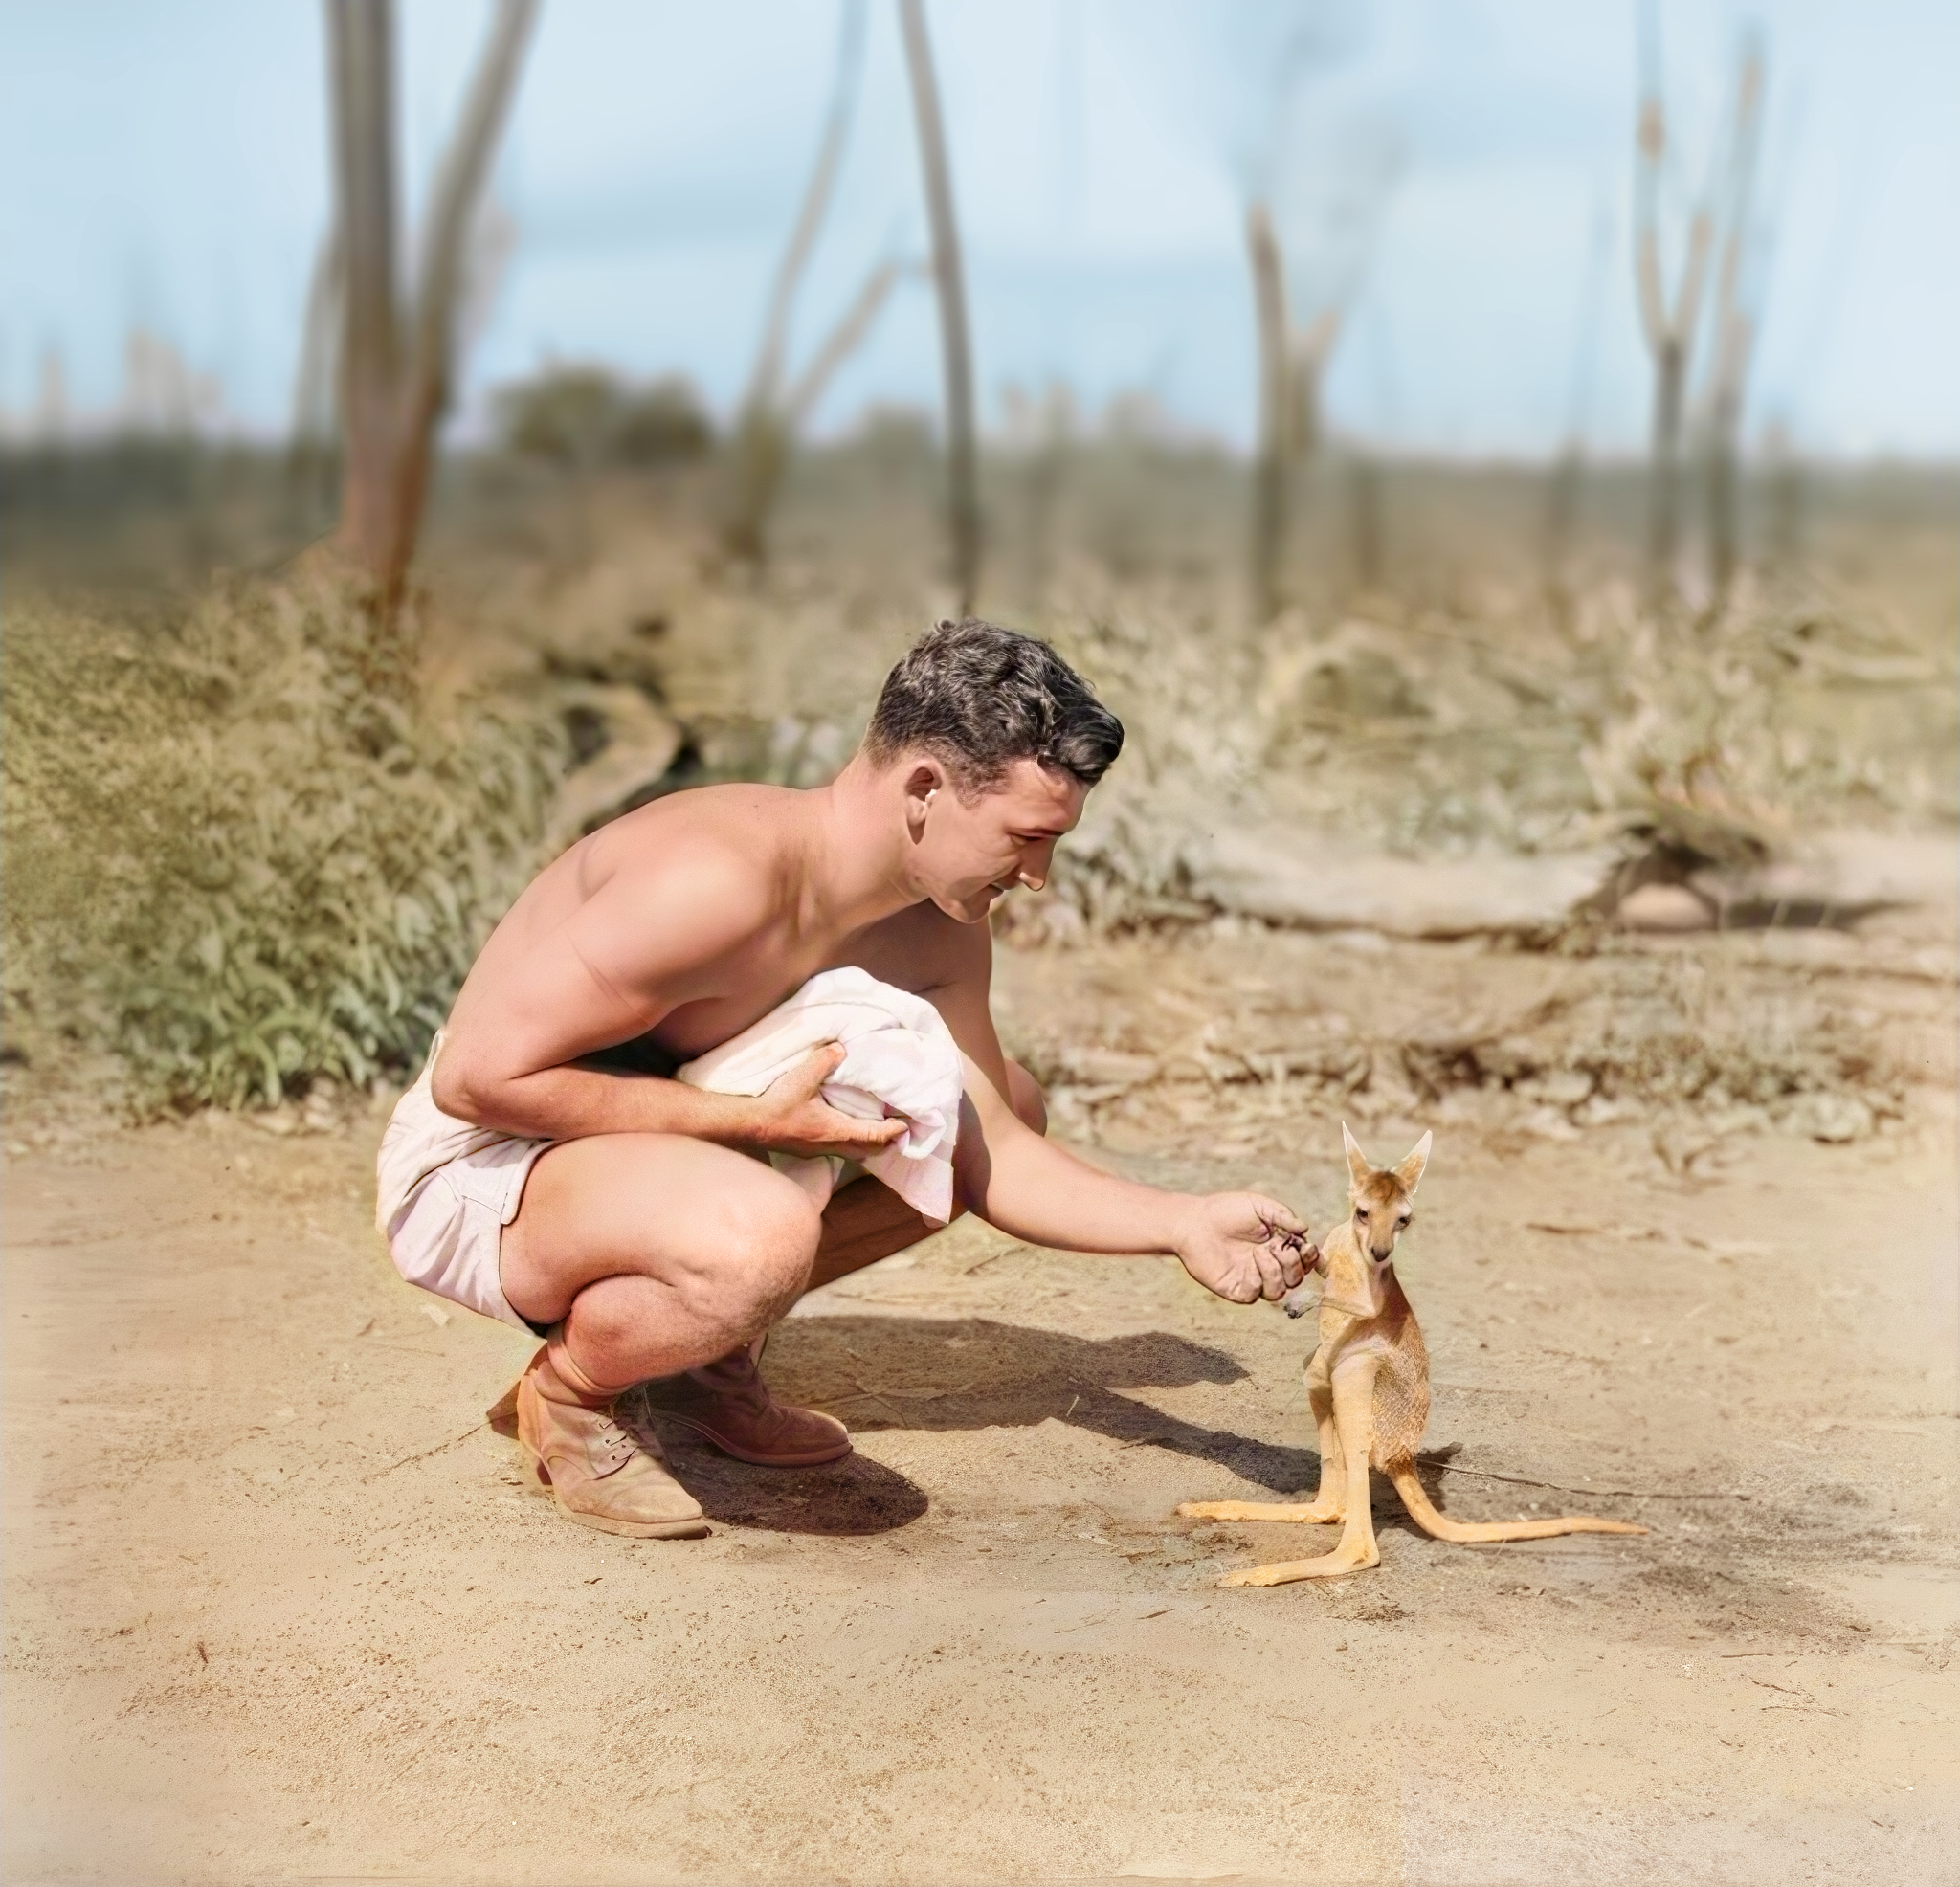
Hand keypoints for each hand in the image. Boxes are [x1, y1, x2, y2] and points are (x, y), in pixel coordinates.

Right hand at [744, 1043, 909, 1160]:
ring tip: (880, 1131)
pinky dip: (853, 1143)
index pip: (874, 1135)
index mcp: (836, 1130)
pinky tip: (849, 1130)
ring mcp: (820, 1150)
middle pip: (869, 1150)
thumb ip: (824, 1061)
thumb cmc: (778, 1105)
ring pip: (855, 1153)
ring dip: (870, 1144)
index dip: (893, 1131)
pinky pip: (841, 1150)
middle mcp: (832, 1145)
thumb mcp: (802, 1078)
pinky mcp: (810, 1150)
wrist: (751, 1126)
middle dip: (887, 1141)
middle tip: (899, 1129)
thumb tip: (841, 1048)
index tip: (907, 1124)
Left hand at [1174, 1192, 1310, 1304]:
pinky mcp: (1237, 1289)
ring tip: (1260, 1252)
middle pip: (1296, 1279)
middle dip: (1294, 1264)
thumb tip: (1305, 1229)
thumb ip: (1283, 1216)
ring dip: (1276, 1272)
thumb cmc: (1226, 1210)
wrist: (1194, 1222)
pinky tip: (1251, 1261)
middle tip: (1279, 1246)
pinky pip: (1256, 1295)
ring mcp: (1253, 1279)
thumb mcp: (1259, 1206)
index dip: (1311, 1257)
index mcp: (1278, 1246)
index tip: (1306, 1246)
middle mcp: (1268, 1265)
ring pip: (1279, 1291)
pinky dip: (1259, 1280)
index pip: (1304, 1260)